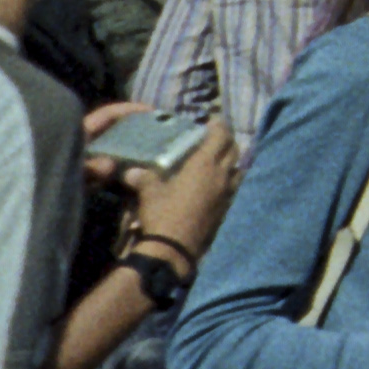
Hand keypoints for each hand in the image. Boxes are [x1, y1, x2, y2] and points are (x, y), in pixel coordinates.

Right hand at [115, 117, 246, 260]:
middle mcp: (222, 176)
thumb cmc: (163, 214)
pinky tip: (218, 184)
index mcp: (205, 165)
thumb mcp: (149, 193)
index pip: (220, 136)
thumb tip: (131, 171)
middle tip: (216, 137)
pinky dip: (229, 180)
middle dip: (227, 140)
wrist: (175, 249)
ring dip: (231, 160)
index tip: (214, 120)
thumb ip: (143, 178)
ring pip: (237, 169)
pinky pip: (233, 187)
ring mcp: (227, 194)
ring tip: (220, 159)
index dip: (219, 126)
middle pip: (233, 150)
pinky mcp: (226, 209)